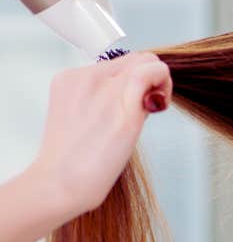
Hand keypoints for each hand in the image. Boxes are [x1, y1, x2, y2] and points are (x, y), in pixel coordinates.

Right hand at [28, 51, 172, 218]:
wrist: (59, 184)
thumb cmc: (76, 163)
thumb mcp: (85, 120)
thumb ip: (108, 101)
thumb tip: (142, 96)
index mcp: (72, 79)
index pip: (119, 63)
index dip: (136, 79)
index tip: (137, 103)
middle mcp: (87, 77)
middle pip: (136, 58)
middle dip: (151, 79)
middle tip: (149, 107)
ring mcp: (104, 90)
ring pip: (147, 61)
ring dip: (161, 82)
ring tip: (154, 108)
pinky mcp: (123, 108)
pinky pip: (151, 73)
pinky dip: (163, 83)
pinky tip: (158, 107)